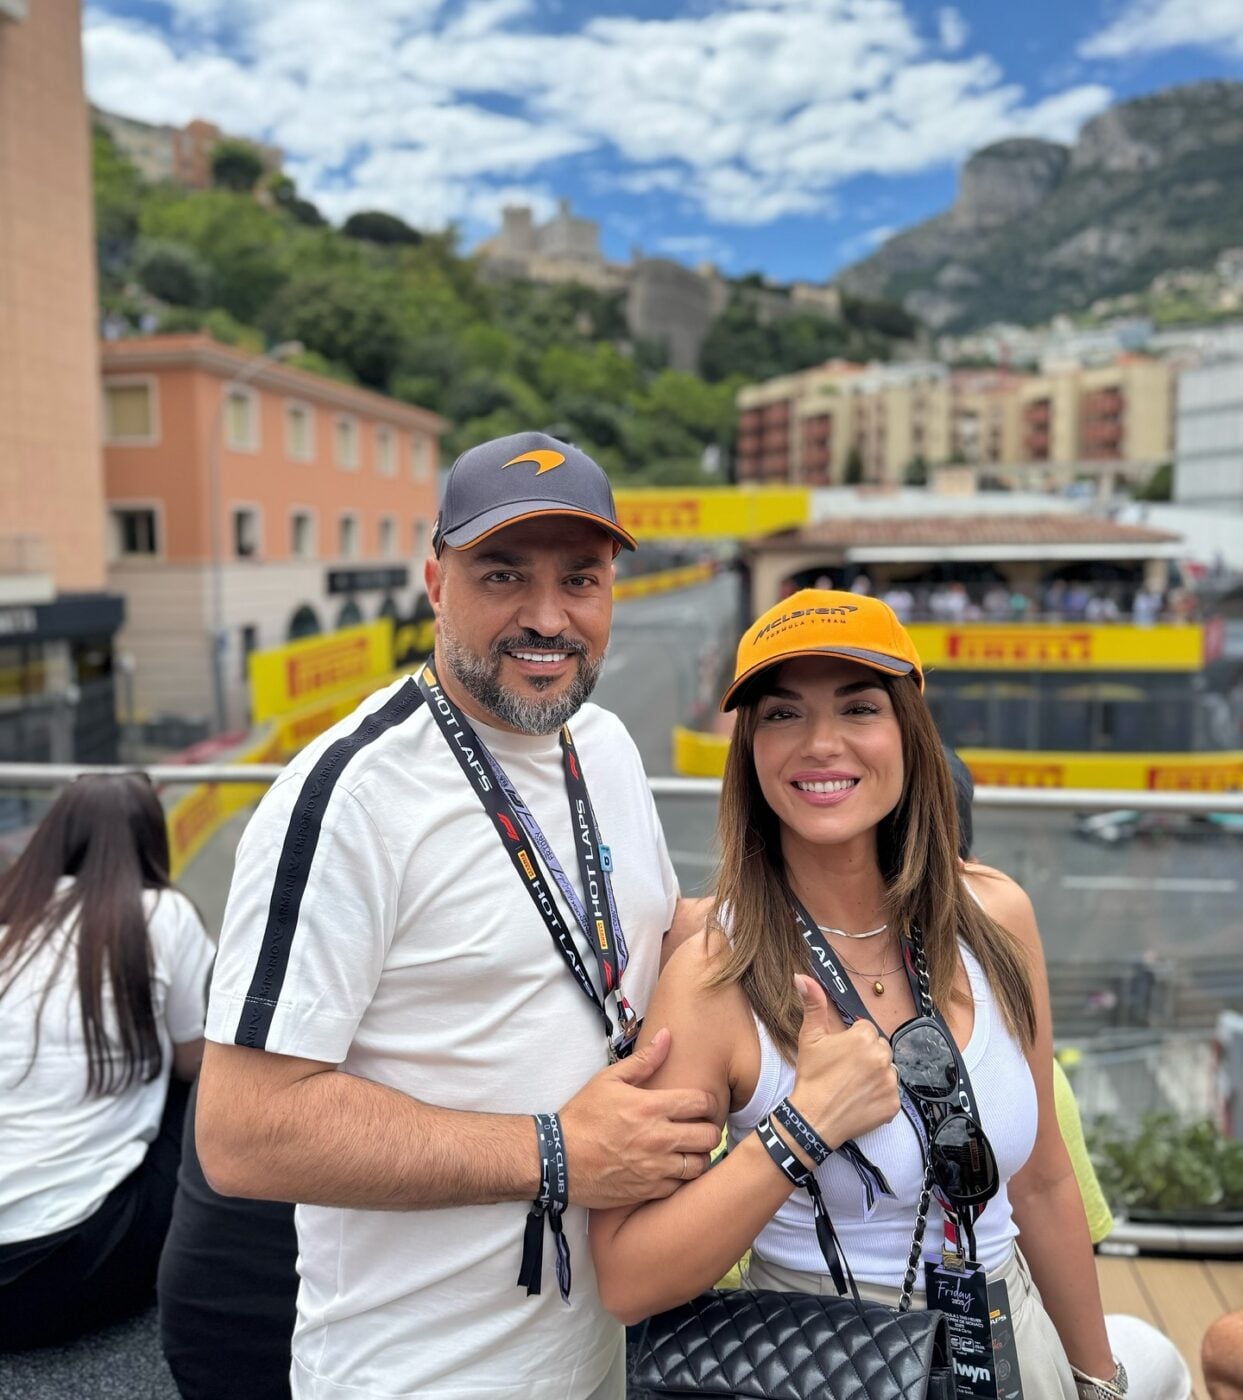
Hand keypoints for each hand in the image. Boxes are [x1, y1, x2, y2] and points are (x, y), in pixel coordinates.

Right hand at [559, 1029, 720, 1208]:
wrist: (558, 1159)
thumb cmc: (583, 1116)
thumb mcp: (609, 1079)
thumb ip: (643, 1060)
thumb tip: (668, 1036)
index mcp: (651, 1107)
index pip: (702, 1103)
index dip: (709, 1102)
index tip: (702, 1104)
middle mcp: (658, 1138)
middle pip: (708, 1136)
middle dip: (708, 1129)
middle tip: (699, 1127)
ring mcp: (654, 1168)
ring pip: (700, 1165)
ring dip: (698, 1156)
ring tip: (688, 1149)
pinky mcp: (647, 1191)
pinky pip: (680, 1187)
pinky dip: (681, 1178)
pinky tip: (671, 1168)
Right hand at [788, 976, 899, 1153]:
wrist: (813, 1118)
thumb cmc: (812, 1077)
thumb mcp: (810, 1038)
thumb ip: (813, 1004)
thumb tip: (801, 976)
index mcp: (864, 1038)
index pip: (866, 1029)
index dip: (852, 1040)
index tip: (840, 1053)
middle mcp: (882, 1057)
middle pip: (879, 1048)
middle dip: (866, 1055)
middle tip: (845, 1070)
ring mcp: (890, 1082)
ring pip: (887, 1069)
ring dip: (876, 1074)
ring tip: (853, 1085)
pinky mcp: (894, 1105)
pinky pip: (891, 1093)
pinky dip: (880, 1096)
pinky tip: (861, 1099)